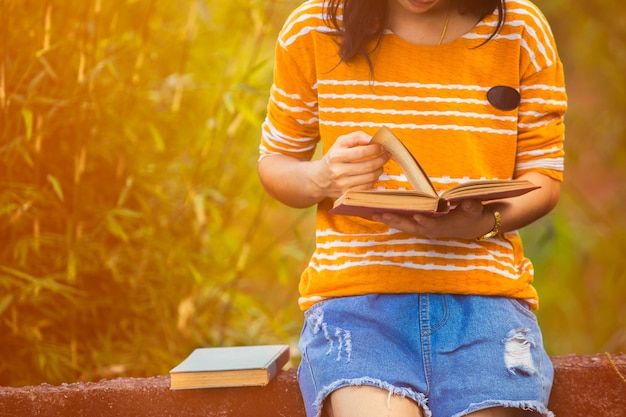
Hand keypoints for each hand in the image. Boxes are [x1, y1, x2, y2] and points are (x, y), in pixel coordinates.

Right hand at [311, 131, 390, 199]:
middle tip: (387, 154)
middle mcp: (338, 172)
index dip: (376, 148)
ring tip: (381, 163)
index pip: (362, 152)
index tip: (383, 146)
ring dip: (380, 169)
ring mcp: (342, 185)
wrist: (318, 179)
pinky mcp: (347, 194)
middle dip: (382, 159)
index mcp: (336, 156)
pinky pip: (367, 187)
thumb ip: (356, 137)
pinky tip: (373, 173)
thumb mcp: (340, 143)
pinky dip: (374, 179)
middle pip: (368, 166)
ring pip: (370, 178)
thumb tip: (372, 138)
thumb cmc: (333, 158)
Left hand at [372, 200, 493, 239]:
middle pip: (412, 227)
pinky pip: (405, 225)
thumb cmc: (473, 216)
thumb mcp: (475, 210)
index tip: (416, 216)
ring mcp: (426, 229)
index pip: (432, 225)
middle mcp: (432, 230)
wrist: (473, 226)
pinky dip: (393, 220)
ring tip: (374, 214)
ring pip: (405, 227)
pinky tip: (380, 215)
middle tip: (381, 214)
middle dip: (396, 221)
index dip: (424, 221)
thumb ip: (471, 207)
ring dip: (390, 221)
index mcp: (444, 226)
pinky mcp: (422, 227)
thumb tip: (466, 203)